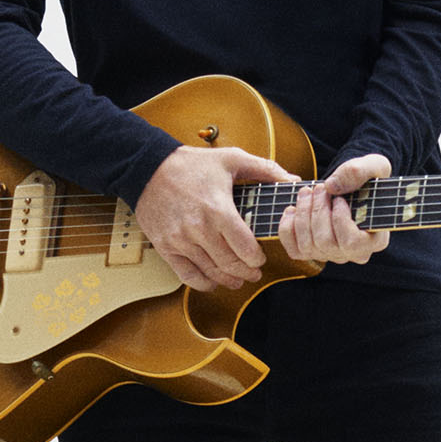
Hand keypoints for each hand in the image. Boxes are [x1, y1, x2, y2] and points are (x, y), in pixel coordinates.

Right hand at [134, 139, 266, 291]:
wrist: (149, 168)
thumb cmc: (191, 164)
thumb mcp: (231, 159)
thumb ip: (265, 169)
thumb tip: (291, 180)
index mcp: (218, 210)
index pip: (245, 249)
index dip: (257, 259)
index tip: (260, 258)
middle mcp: (199, 229)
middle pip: (230, 265)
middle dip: (247, 273)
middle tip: (254, 272)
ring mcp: (180, 241)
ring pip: (211, 273)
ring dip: (228, 280)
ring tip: (238, 279)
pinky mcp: (166, 247)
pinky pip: (187, 275)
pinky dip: (203, 283)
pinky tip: (213, 280)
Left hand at [281, 153, 391, 265]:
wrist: (355, 185)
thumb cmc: (368, 178)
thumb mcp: (374, 166)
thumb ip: (358, 171)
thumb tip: (331, 187)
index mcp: (375, 240)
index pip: (351, 243)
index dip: (339, 220)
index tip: (339, 199)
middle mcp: (354, 254)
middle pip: (326, 243)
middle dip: (317, 211)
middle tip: (319, 188)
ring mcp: (332, 255)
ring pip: (308, 246)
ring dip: (303, 214)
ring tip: (306, 192)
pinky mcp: (313, 253)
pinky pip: (294, 250)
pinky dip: (288, 229)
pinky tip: (292, 209)